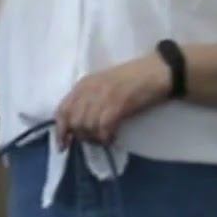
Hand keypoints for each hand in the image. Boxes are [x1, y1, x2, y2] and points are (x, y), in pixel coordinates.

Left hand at [55, 54, 171, 147]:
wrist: (155, 71)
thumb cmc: (131, 79)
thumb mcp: (101, 86)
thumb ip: (88, 100)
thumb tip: (78, 126)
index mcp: (83, 84)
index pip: (62, 110)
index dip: (60, 130)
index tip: (63, 145)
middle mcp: (88, 89)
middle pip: (74, 121)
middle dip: (80, 135)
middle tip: (93, 140)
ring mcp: (102, 96)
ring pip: (87, 125)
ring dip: (94, 138)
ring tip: (104, 138)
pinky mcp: (117, 103)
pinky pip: (103, 127)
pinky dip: (105, 137)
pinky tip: (112, 138)